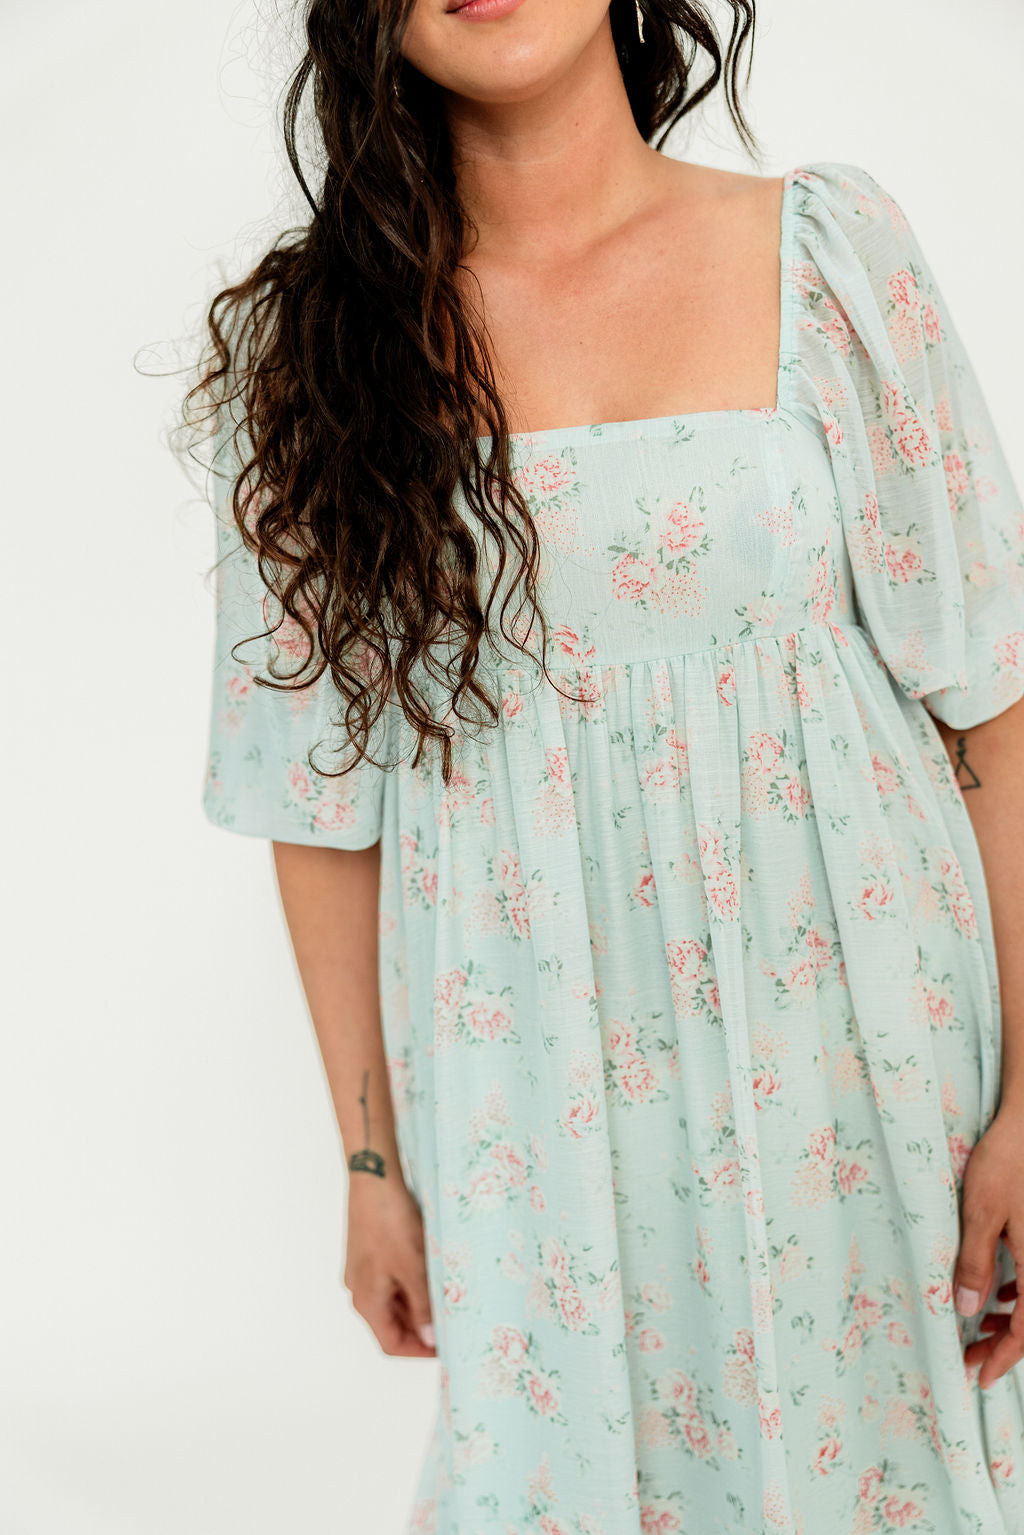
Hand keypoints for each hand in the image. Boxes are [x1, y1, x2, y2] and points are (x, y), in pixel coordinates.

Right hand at [343, 1174, 436, 1357]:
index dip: (420, 1351)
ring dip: (419, 1304)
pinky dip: (413, 1284)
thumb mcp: (413, 1268)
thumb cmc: (390, 1222)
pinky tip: (433, 1272)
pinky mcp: (371, 1251)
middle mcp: (361, 1289)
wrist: (374, 1177)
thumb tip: (431, 1339)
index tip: (448, 1346)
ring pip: (394, 1300)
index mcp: (366, 1301)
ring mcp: (364, 1270)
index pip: (391, 1344)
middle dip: (422, 1327)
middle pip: (392, 1324)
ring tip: (448, 1297)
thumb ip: (423, 1306)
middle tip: (454, 1322)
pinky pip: (393, 1279)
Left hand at [953, 1106, 1023, 1387]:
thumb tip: (969, 1312)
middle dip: (1005, 1345)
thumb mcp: (982, 1213)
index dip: (1003, 1359)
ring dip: (1014, 1320)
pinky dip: (1022, 1293)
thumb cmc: (1008, 1162)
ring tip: (981, 1326)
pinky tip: (1001, 1290)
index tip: (979, 1378)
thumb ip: (975, 1263)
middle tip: (970, 1356)